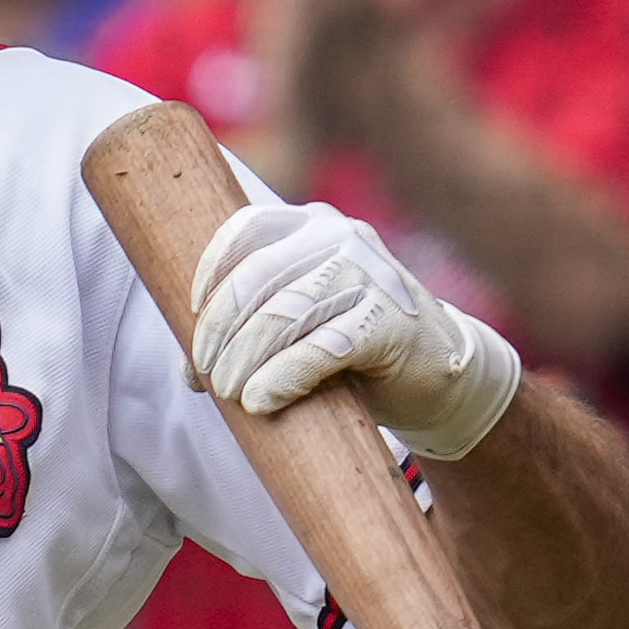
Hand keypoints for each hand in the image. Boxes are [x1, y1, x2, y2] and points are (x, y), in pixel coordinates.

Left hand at [188, 195, 522, 459]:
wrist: (440, 375)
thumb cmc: (354, 346)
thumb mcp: (300, 322)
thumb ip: (250, 325)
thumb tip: (188, 367)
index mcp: (312, 226)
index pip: (245, 228)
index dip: (210, 271)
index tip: (193, 314)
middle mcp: (341, 239)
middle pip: (257, 279)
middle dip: (220, 331)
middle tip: (207, 375)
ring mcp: (370, 276)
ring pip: (285, 314)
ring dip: (245, 359)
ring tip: (230, 394)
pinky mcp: (390, 322)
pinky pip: (321, 348)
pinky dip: (282, 378)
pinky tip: (261, 401)